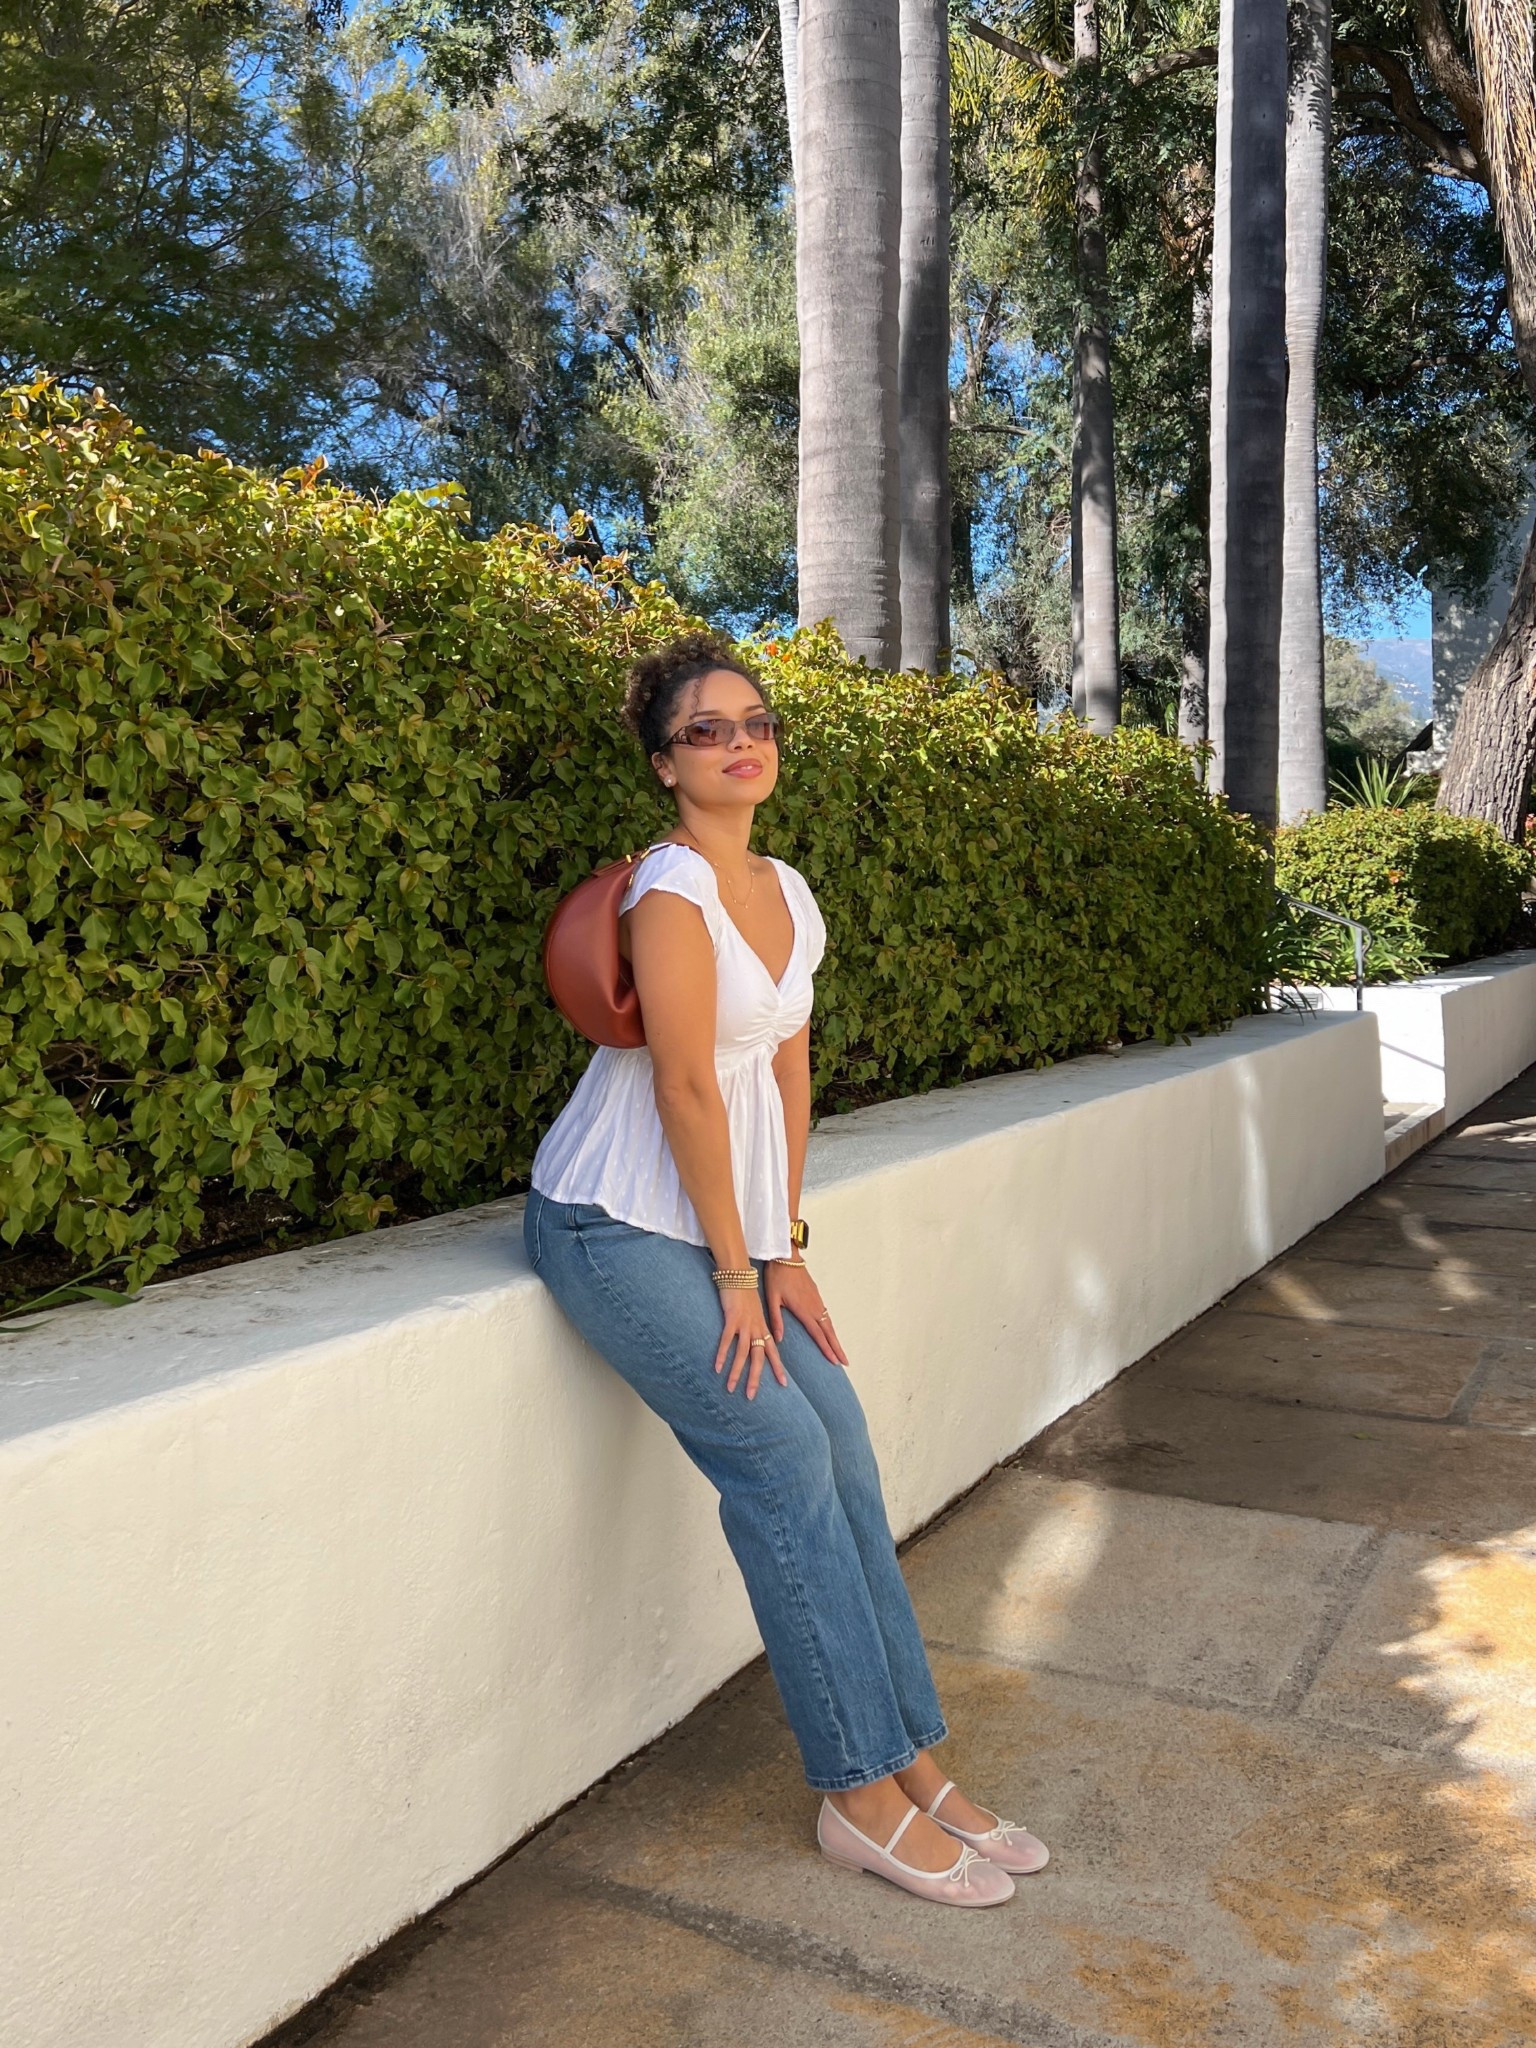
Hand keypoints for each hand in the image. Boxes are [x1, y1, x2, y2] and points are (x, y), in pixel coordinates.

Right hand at [713, 1285, 786, 1399]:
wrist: (738, 1273)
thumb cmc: (744, 1293)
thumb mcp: (754, 1311)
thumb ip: (755, 1326)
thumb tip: (755, 1339)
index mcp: (762, 1327)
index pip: (772, 1352)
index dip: (778, 1367)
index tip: (783, 1384)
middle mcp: (756, 1328)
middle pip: (758, 1358)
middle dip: (756, 1379)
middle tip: (751, 1397)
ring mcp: (744, 1324)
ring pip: (743, 1353)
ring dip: (736, 1372)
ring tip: (731, 1388)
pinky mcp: (732, 1318)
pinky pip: (727, 1340)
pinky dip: (722, 1354)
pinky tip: (717, 1367)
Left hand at [765, 1259, 848, 1367]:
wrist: (786, 1256)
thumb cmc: (777, 1276)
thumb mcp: (772, 1299)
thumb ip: (776, 1320)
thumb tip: (779, 1339)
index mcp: (804, 1310)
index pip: (818, 1334)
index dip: (826, 1349)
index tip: (834, 1361)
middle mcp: (814, 1306)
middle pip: (829, 1332)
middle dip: (837, 1348)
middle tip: (845, 1362)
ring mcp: (817, 1300)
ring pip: (829, 1323)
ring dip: (835, 1338)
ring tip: (840, 1352)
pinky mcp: (816, 1294)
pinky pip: (826, 1314)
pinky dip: (830, 1327)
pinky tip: (830, 1332)